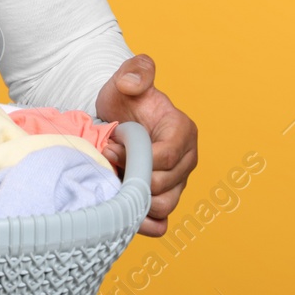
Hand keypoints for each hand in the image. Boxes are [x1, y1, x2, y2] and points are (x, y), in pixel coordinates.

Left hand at [94, 53, 196, 236]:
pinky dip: (140, 221)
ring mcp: (177, 182)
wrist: (117, 118)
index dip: (134, 156)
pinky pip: (160, 223)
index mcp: (183, 131)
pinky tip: (119, 205)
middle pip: (163, 186)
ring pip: (163, 207)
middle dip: (131, 175)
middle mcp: (186, 160)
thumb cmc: (124, 99)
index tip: (111, 145)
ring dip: (133, 199)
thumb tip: (132, 85)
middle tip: (108, 160)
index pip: (164, 157)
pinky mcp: (165, 199)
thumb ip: (135, 71)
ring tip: (113, 180)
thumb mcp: (126, 77)